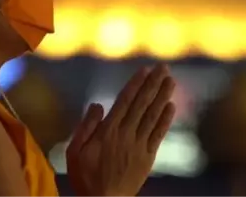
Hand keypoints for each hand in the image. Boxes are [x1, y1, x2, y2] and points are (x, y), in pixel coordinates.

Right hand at [66, 64, 175, 196]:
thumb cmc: (85, 177)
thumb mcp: (74, 152)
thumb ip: (85, 127)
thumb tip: (98, 105)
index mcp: (108, 131)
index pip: (125, 101)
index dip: (136, 84)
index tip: (145, 70)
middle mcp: (126, 134)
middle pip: (142, 104)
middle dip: (153, 84)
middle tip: (163, 67)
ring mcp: (139, 146)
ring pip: (153, 115)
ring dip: (163, 96)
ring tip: (171, 80)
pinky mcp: (147, 157)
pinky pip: (158, 134)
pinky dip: (165, 119)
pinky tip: (171, 106)